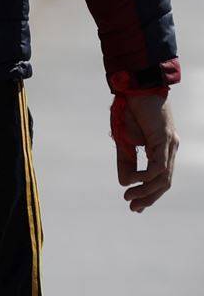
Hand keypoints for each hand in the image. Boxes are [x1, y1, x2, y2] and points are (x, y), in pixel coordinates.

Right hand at [115, 93, 179, 212]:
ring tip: (128, 197)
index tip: (135, 207)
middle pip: (165, 183)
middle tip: (132, 208)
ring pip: (163, 178)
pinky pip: (158, 167)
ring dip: (145, 191)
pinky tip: (132, 182)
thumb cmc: (130, 111)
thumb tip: (126, 183)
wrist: (135, 87)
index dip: (149, 195)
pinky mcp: (164, 139)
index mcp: (162, 148)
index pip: (161, 178)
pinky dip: (145, 177)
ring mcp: (169, 144)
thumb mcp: (124, 142)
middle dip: (149, 198)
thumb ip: (126, 162)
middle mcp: (170, 148)